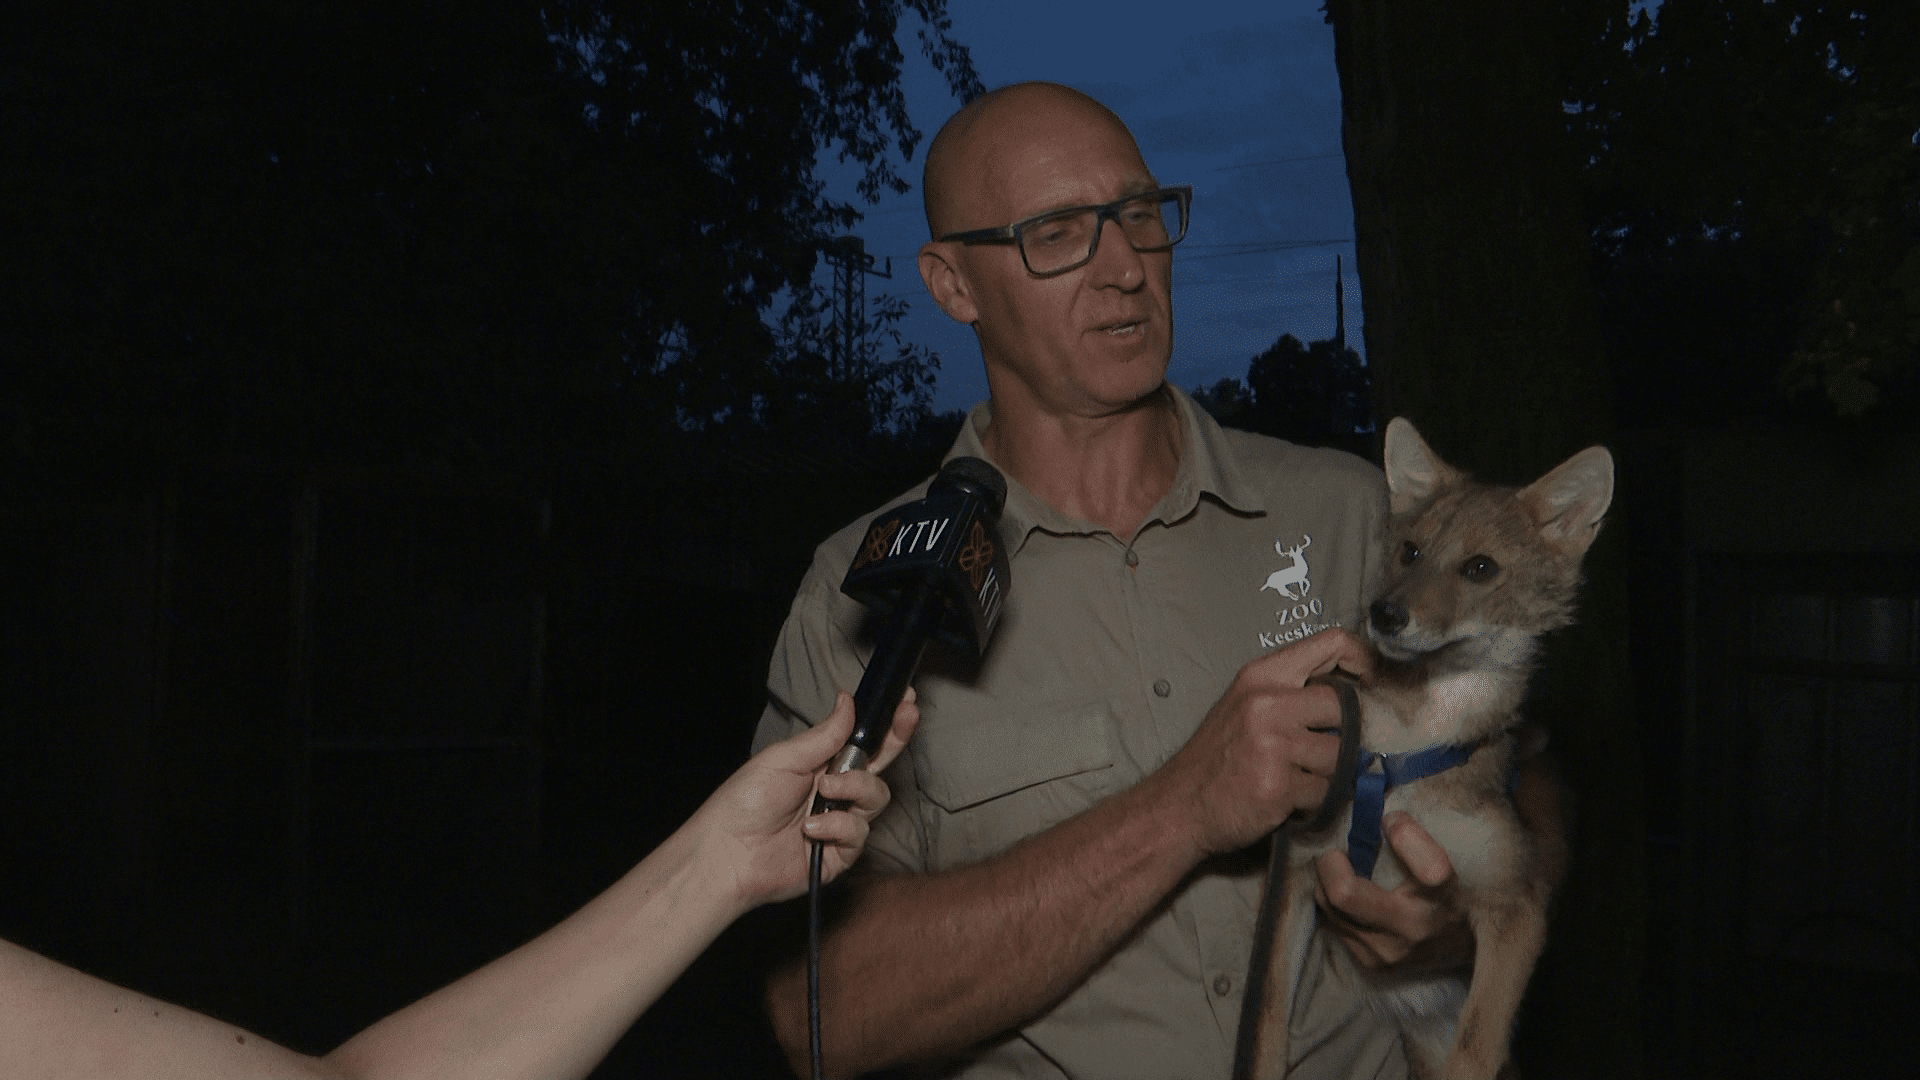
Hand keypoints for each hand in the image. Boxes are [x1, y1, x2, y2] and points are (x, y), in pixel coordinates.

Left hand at [692, 689, 919, 910]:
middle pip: (879, 766)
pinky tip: (810, 829)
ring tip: (822, 791)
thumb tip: (847, 702)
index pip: (862, 742)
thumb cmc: (744, 803)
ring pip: (876, 797)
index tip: (906, 701)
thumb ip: (824, 736)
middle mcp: (835, 793)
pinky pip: (859, 832)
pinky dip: (836, 827)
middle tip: (905, 718)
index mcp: (820, 766)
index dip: (886, 724)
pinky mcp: (840, 854)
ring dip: (853, 789)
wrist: (727, 853)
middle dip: (895, 741)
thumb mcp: (784, 759)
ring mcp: (839, 823)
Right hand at [1159, 628, 1373, 855]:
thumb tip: (1355, 691)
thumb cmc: (1217, 757)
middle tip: (1323, 752)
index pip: (1332, 643)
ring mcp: (1274, 745)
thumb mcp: (1246, 704)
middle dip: (1341, 735)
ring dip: (1327, 774)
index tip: (1375, 684)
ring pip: (1340, 756)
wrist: (1179, 807)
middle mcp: (1267, 703)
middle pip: (1343, 707)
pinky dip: (1314, 802)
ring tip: (1297, 778)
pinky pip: (1326, 792)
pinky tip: (1288, 800)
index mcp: (1262, 675)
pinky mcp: (1280, 786)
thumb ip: (1292, 691)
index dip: (1366, 660)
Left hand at [1313, 811, 1471, 973]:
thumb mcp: (1445, 862)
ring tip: (1342, 869)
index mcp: (1442, 896)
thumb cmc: (1448, 894)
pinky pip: (1331, 922)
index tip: (1391, 821)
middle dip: (1331, 863)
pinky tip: (1346, 891)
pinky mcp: (1369, 964)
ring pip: (1328, 906)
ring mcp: (1386, 952)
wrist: (1459, 948)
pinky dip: (1330, 902)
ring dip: (1327, 881)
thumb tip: (1382, 815)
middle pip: (1343, 894)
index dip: (1403, 833)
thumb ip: (1416, 838)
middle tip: (1337, 850)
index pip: (1428, 867)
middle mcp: (1412, 930)